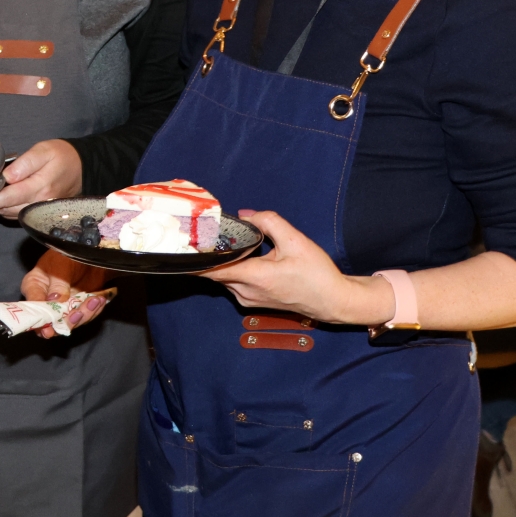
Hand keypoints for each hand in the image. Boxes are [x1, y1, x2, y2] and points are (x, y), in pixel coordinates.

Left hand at [0, 138, 82, 219]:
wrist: (83, 167)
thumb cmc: (62, 155)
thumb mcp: (44, 150)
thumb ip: (25, 163)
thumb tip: (7, 176)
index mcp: (40, 187)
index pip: (8, 198)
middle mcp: (40, 203)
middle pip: (7, 209)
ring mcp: (42, 210)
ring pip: (12, 214)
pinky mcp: (42, 212)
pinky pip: (19, 215)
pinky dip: (6, 211)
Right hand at [20, 249, 111, 338]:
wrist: (93, 250)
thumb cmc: (70, 252)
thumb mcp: (61, 264)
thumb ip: (58, 284)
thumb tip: (54, 301)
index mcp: (34, 286)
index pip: (31, 306)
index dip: (39, 318)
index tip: (48, 327)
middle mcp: (45, 300)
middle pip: (49, 321)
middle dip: (65, 321)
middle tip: (77, 314)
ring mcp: (63, 306)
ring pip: (69, 322)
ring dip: (83, 315)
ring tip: (94, 300)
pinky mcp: (78, 308)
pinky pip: (84, 317)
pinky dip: (92, 311)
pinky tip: (98, 300)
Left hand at [202, 210, 393, 323]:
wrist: (332, 301)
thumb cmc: (316, 273)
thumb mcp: (296, 241)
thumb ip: (269, 222)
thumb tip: (245, 215)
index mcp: (254, 277)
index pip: (211, 270)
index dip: (195, 258)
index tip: (184, 245)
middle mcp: (245, 292)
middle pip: (216, 270)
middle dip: (211, 253)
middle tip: (204, 232)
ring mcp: (247, 299)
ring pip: (225, 276)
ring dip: (224, 260)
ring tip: (224, 240)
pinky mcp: (252, 301)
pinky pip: (233, 282)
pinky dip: (233, 268)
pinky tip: (242, 255)